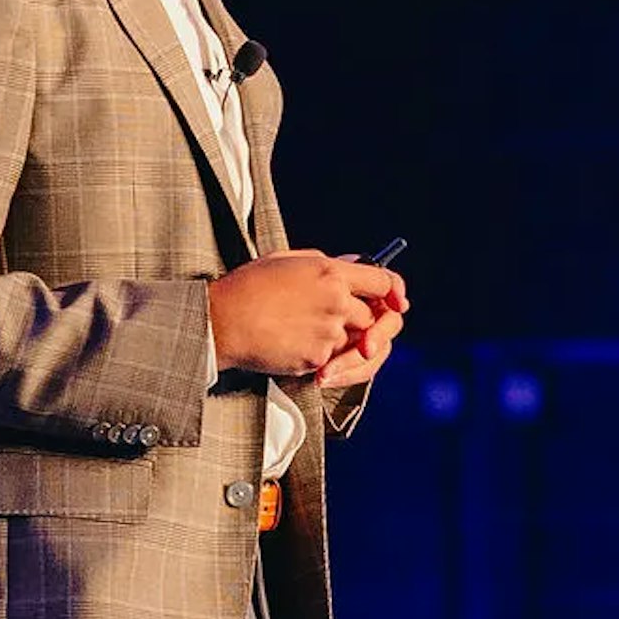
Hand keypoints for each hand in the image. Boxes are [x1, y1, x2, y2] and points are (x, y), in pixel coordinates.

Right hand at [211, 252, 403, 378]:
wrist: (222, 322)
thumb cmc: (248, 286)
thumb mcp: (288, 259)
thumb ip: (326, 263)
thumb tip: (350, 266)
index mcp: (331, 274)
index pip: (383, 282)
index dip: (392, 292)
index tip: (395, 300)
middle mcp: (336, 303)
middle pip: (371, 316)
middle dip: (359, 319)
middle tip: (336, 319)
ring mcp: (328, 334)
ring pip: (353, 341)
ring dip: (338, 338)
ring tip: (302, 327)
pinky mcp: (317, 360)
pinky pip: (331, 359)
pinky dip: (319, 355)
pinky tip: (291, 341)